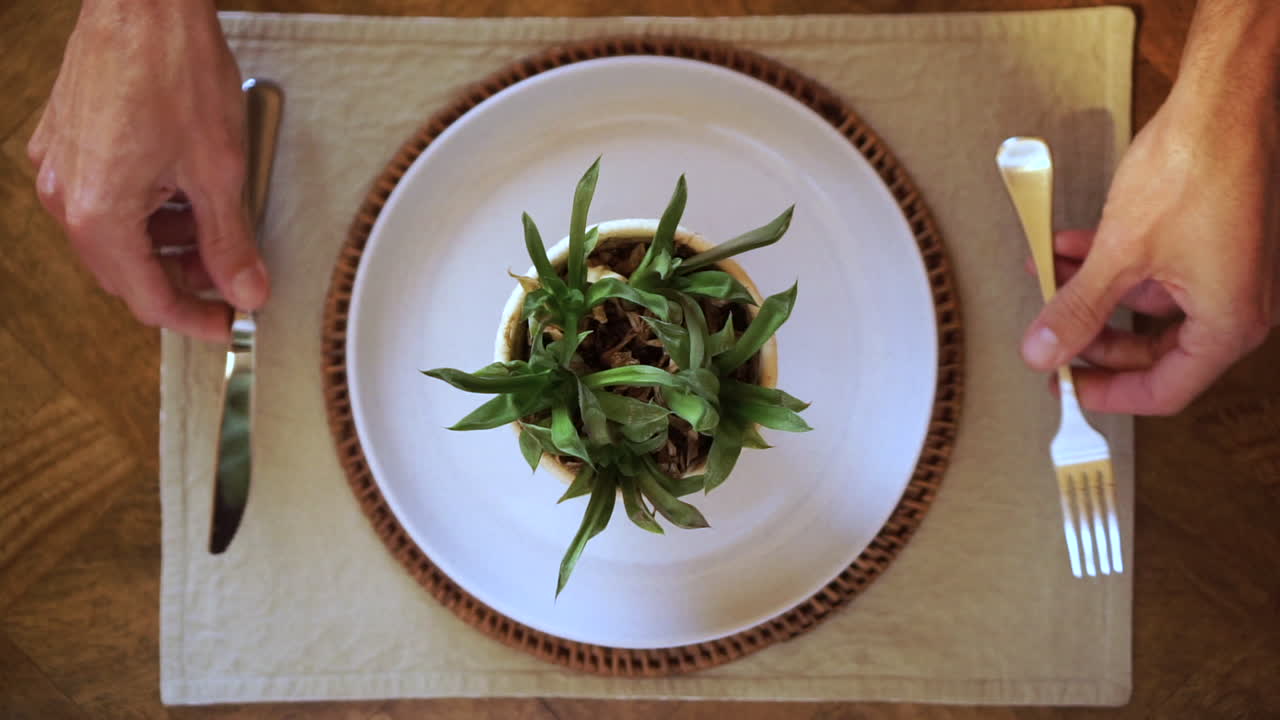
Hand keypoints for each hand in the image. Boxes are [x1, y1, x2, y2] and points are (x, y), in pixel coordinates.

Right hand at [27, 0, 264, 341]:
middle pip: (126, 270)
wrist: (142, 1)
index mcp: (97, 213)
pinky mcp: (66, 140)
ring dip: (166, 244)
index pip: (146, 297)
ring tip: (217, 230)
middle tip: (231, 278)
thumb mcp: (219, 170)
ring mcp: (59, 165)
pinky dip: (147, 210)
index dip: (193, 318)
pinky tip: (186, 195)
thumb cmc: (174, 71)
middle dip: (182, 279)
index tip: (228, 324)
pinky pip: (104, 197)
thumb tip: (246, 292)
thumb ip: (230, 242)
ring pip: (115, 235)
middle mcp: (63, 194)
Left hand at [1019, 81, 1277, 414]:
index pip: (1166, 389)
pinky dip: (1112, 263)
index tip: (1067, 390)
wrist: (1225, 101)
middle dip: (1093, 339)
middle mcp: (1237, 303)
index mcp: (1229, 322)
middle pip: (1154, 351)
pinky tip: (1068, 247)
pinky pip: (1156, 268)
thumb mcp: (1120, 253)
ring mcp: (1226, 271)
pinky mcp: (1211, 240)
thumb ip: (1078, 310)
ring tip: (1046, 278)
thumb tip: (1044, 352)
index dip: (1109, 395)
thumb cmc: (1196, 169)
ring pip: (1147, 303)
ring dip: (1093, 293)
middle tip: (1048, 339)